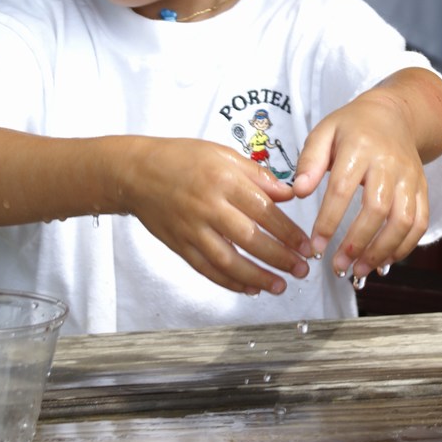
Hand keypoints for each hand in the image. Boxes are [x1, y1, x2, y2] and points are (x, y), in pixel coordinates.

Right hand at [123, 138, 312, 295]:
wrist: (136, 172)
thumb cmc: (181, 158)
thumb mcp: (223, 154)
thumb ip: (257, 176)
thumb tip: (288, 194)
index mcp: (224, 181)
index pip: (264, 211)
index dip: (288, 232)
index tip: (306, 245)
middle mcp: (208, 207)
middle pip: (250, 239)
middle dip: (279, 258)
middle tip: (301, 270)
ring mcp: (192, 229)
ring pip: (228, 261)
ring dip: (257, 277)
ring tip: (280, 286)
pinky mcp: (179, 245)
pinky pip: (206, 269)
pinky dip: (229, 281)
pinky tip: (248, 288)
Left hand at [292, 91, 430, 280]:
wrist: (395, 115)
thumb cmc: (353, 127)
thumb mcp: (324, 131)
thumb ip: (309, 160)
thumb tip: (298, 192)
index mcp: (360, 147)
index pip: (343, 189)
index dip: (328, 221)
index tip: (315, 246)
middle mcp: (389, 163)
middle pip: (377, 208)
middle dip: (357, 243)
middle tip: (337, 265)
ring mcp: (410, 177)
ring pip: (403, 220)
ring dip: (382, 250)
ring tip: (359, 270)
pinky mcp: (422, 188)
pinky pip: (420, 222)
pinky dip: (406, 247)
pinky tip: (384, 261)